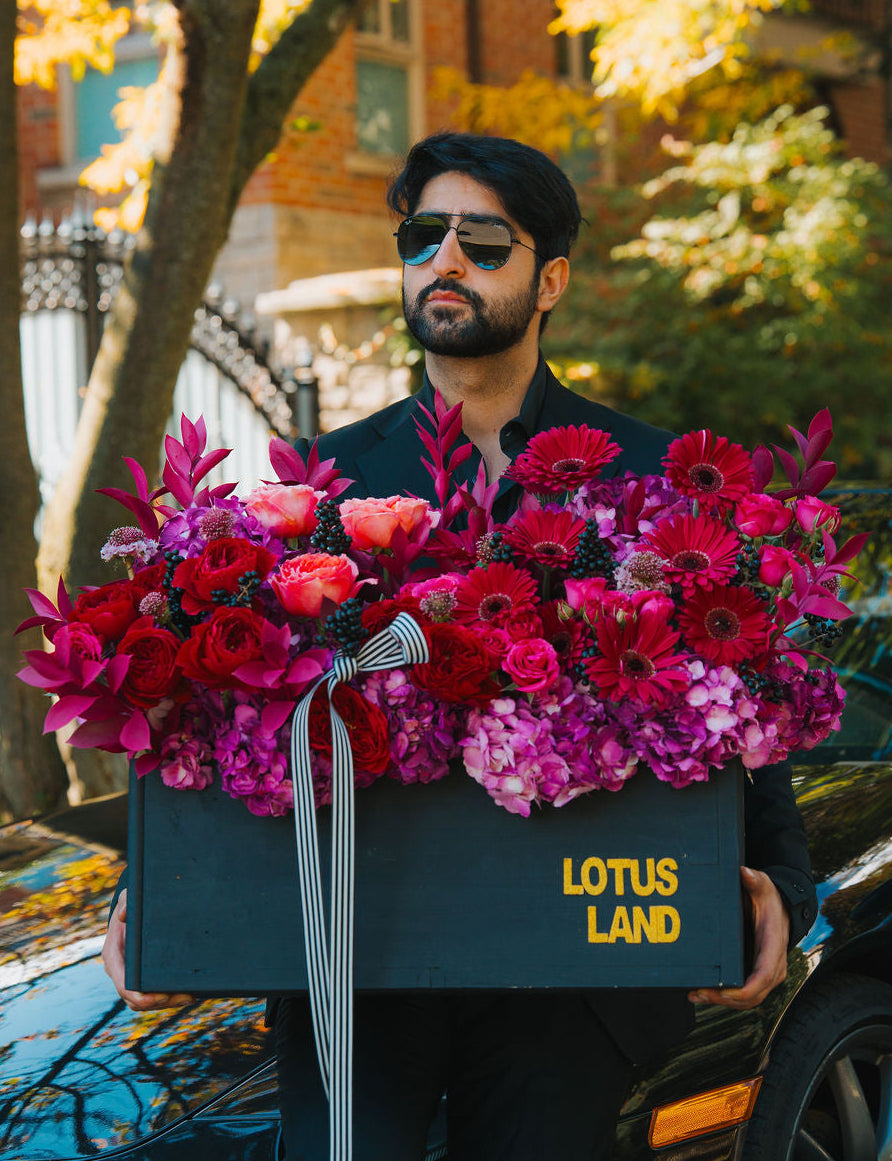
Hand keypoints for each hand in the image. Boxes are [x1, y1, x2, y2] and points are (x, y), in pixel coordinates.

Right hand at [102, 888, 194, 1010]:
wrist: (131, 910)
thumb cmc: (131, 904)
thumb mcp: (128, 897)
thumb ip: (126, 901)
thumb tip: (125, 915)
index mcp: (113, 957)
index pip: (124, 986)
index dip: (142, 996)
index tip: (163, 996)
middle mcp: (118, 972)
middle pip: (136, 1000)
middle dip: (160, 1002)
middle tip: (186, 996)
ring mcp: (128, 977)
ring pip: (145, 1002)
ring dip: (167, 1003)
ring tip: (190, 996)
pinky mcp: (140, 977)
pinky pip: (151, 995)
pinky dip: (168, 998)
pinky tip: (187, 993)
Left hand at [687, 866, 789, 1010]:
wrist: (780, 906)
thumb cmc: (769, 898)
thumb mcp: (763, 886)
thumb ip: (755, 880)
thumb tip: (745, 873)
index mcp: (773, 946)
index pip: (763, 976)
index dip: (744, 989)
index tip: (723, 991)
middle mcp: (773, 966)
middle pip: (753, 995)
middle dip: (726, 999)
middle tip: (699, 993)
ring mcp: (765, 973)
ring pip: (748, 999)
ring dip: (723, 1002)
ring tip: (696, 995)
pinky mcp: (756, 974)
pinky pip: (744, 994)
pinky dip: (725, 997)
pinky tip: (704, 993)